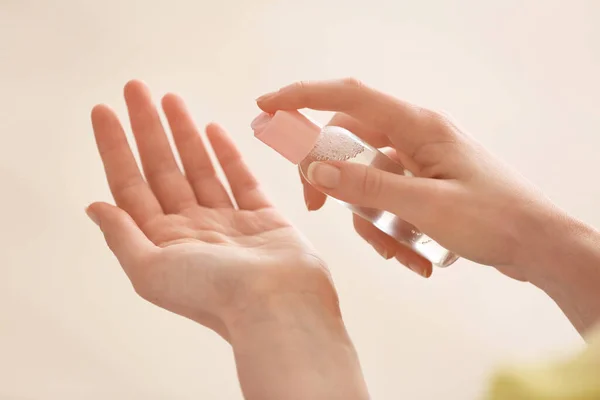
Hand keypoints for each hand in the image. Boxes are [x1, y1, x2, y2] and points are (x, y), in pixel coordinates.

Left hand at [87, 80, 336, 339]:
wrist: (278, 307)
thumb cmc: (213, 295)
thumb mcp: (151, 271)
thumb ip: (123, 236)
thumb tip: (94, 207)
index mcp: (162, 244)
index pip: (130, 186)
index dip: (115, 148)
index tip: (103, 111)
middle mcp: (192, 230)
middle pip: (162, 170)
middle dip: (147, 128)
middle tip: (135, 88)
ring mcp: (228, 222)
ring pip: (199, 168)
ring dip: (182, 133)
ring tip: (170, 98)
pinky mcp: (262, 217)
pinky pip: (239, 179)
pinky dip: (226, 154)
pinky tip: (211, 129)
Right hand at [257, 78, 577, 281]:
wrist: (540, 246)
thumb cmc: (495, 220)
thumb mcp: (424, 206)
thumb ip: (367, 186)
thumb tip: (317, 168)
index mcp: (418, 127)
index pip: (349, 98)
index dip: (303, 96)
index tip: (267, 106)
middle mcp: (415, 138)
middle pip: (349, 142)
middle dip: (332, 178)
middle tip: (316, 207)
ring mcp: (420, 163)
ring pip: (367, 180)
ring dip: (371, 219)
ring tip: (396, 252)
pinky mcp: (424, 186)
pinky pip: (388, 199)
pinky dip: (389, 228)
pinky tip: (411, 256)